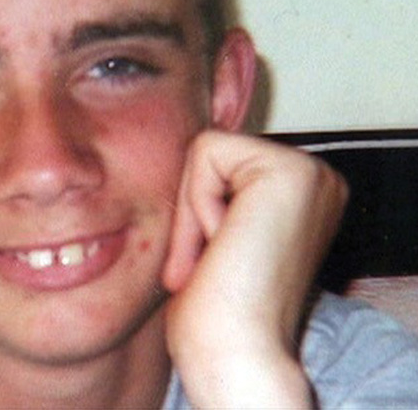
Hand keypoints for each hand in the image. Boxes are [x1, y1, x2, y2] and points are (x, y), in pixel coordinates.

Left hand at [162, 131, 348, 408]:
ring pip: (206, 150)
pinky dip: (197, 204)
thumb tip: (186, 163)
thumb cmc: (215, 311)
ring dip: (194, 212)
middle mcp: (317, 180)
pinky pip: (206, 152)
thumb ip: (218, 196)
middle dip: (193, 210)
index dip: (196, 212)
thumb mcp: (217, 238)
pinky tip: (223, 245)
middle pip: (211, 152)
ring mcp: (311, 172)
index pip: (218, 163)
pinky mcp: (291, 171)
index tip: (214, 263)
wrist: (232, 353)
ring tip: (220, 257)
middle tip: (214, 263)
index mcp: (302, 196)